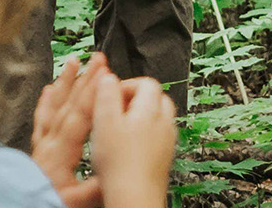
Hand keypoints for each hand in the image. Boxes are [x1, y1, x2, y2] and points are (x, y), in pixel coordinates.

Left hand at [32, 54, 109, 207]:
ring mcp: (40, 146)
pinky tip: (48, 90)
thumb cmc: (46, 204)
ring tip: (73, 63)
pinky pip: (40, 120)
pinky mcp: (37, 152)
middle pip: (68, 105)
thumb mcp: (78, 202)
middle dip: (85, 79)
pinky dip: (45, 103)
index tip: (106, 72)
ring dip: (64, 84)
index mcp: (59, 154)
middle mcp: (48, 145)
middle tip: (97, 59)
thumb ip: (97, 185)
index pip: (79, 115)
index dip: (94, 92)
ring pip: (52, 107)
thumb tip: (117, 170)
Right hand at [88, 73, 176, 207]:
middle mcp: (165, 124)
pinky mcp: (164, 159)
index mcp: (151, 111)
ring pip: (158, 118)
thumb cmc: (119, 164)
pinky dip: (144, 135)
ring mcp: (167, 142)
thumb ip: (106, 94)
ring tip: (120, 129)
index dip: (127, 84)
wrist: (134, 199)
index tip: (111, 95)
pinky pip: (157, 137)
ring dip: (141, 117)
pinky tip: (128, 148)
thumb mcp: (104, 121)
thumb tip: (108, 76)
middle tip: (117, 110)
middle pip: (157, 98)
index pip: (147, 82)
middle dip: (136, 99)